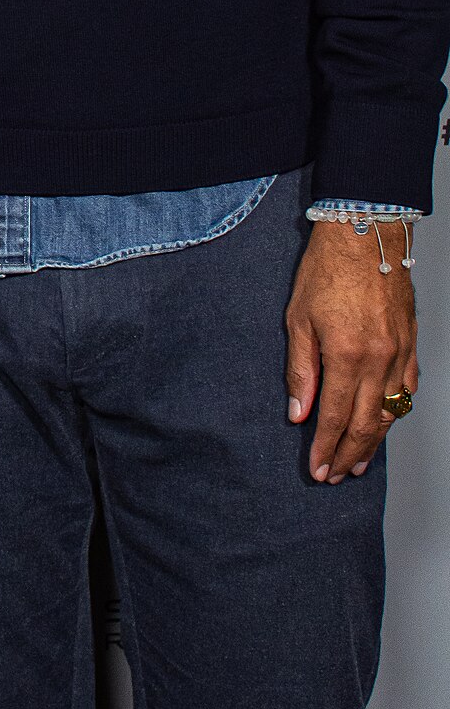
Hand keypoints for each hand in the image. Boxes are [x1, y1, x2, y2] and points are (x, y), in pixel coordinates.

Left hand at [286, 219, 418, 482]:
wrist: (366, 234)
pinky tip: (385, 421)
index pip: (336, 416)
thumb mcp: (298, 319)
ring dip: (375, 440)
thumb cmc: (326, 270)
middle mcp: (380, 359)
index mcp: (348, 355)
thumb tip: (299, 412)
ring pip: (392, 410)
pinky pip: (407, 387)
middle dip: (348, 453)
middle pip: (367, 422)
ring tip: (358, 462)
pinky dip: (396, 410)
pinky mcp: (411, 341)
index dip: (325, 447)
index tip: (316, 468)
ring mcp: (400, 352)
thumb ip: (301, 370)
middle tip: (334, 475)